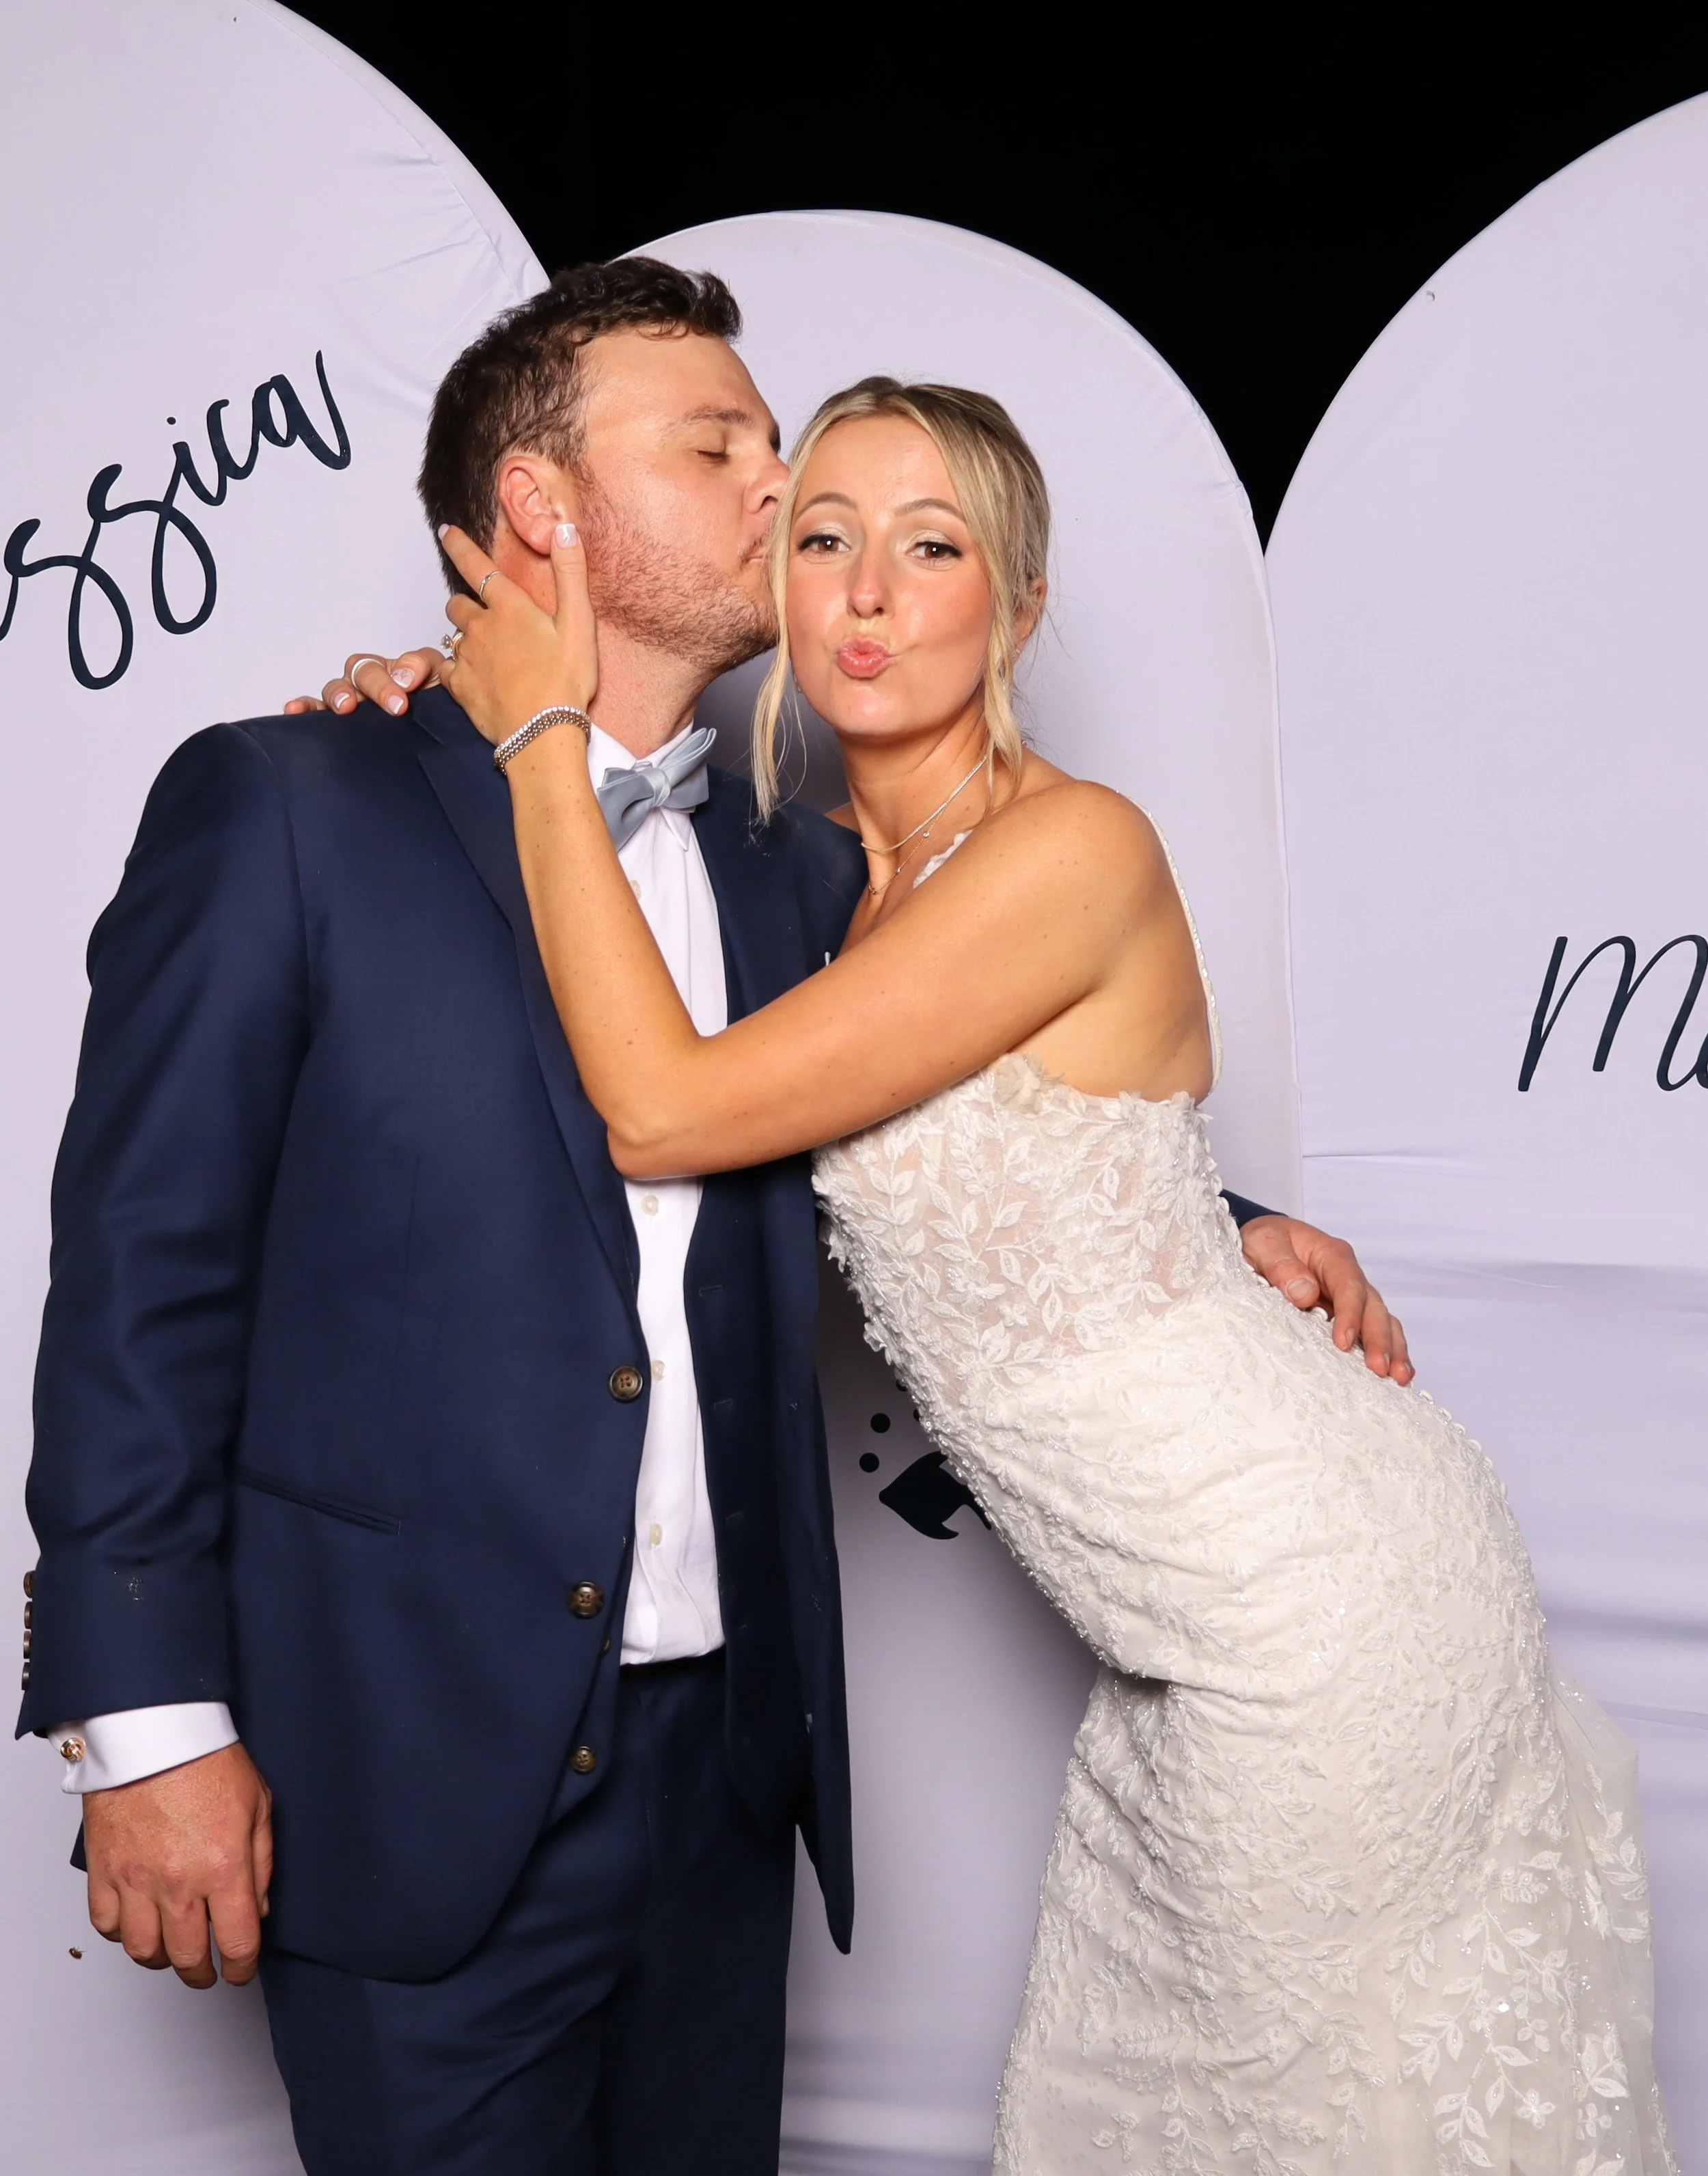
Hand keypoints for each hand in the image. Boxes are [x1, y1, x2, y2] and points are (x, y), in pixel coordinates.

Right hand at [83, 1742, 273, 1989]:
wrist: (152, 1733)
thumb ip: (262, 1862)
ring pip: (144, 1951)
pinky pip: (107, 1925)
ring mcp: (135, 1880)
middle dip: (203, 1972)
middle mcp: (177, 1883)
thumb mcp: (259, 1804)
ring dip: (162, 1958)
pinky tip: (138, 1922)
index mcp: (223, 1867)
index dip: (243, 1967)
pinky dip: (122, 1933)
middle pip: (189, 1956)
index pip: (237, 1942)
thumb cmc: (206, 1759)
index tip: (242, 1971)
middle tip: (208, 1971)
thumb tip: (259, 1907)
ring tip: (174, 1950)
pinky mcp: (103, 1871)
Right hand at [282, 648, 444, 716]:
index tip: (409, 687)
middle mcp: (371, 682)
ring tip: (345, 707)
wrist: (435, 741)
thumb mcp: (439, 682)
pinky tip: (294, 710)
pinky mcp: (337, 722)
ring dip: (339, 694)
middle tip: (394, 706)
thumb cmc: (435, 707)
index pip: (399, 661)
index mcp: (397, 671)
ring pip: (338, 688)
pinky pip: (316, 710)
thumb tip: (405, 675)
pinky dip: (305, 708)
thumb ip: (425, 669)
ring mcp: (353, 701)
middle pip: (363, 671)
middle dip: (377, 686)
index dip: (401, 670)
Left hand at [438, 522, 597, 746]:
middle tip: (486, 618)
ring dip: (466, 639)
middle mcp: (481, 627)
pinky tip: (474, 678)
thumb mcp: (580, 623)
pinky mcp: (460, 687)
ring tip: (488, 655)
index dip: (459, 545)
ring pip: (454, 637)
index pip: (476, 565)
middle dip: (467, 605)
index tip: (445, 532)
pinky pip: (446, 668)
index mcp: (510, 607)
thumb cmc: (565, 680)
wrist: (543, 733)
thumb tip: (564, 527)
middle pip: (458, 603)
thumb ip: (570, 572)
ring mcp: (467, 657)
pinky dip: (455, 669)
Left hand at [1239, 1214, 1412, 1382]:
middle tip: (1379, 1369)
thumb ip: (1281, 1265)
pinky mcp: (1349, 1315)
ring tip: (1399, 1378)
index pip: (1348, 1285)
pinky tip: (1395, 1376)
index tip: (1343, 1343)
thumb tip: (1305, 1293)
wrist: (1263, 1244)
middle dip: (1379, 1339)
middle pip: (1373, 1307)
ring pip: (1382, 1321)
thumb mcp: (1263, 1242)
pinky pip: (1373, 1332)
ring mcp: (1353, 1297)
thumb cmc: (1264, 1241)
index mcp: (1331, 1255)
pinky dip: (1387, 1352)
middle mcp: (1349, 1276)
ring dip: (1392, 1349)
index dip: (1350, 1314)